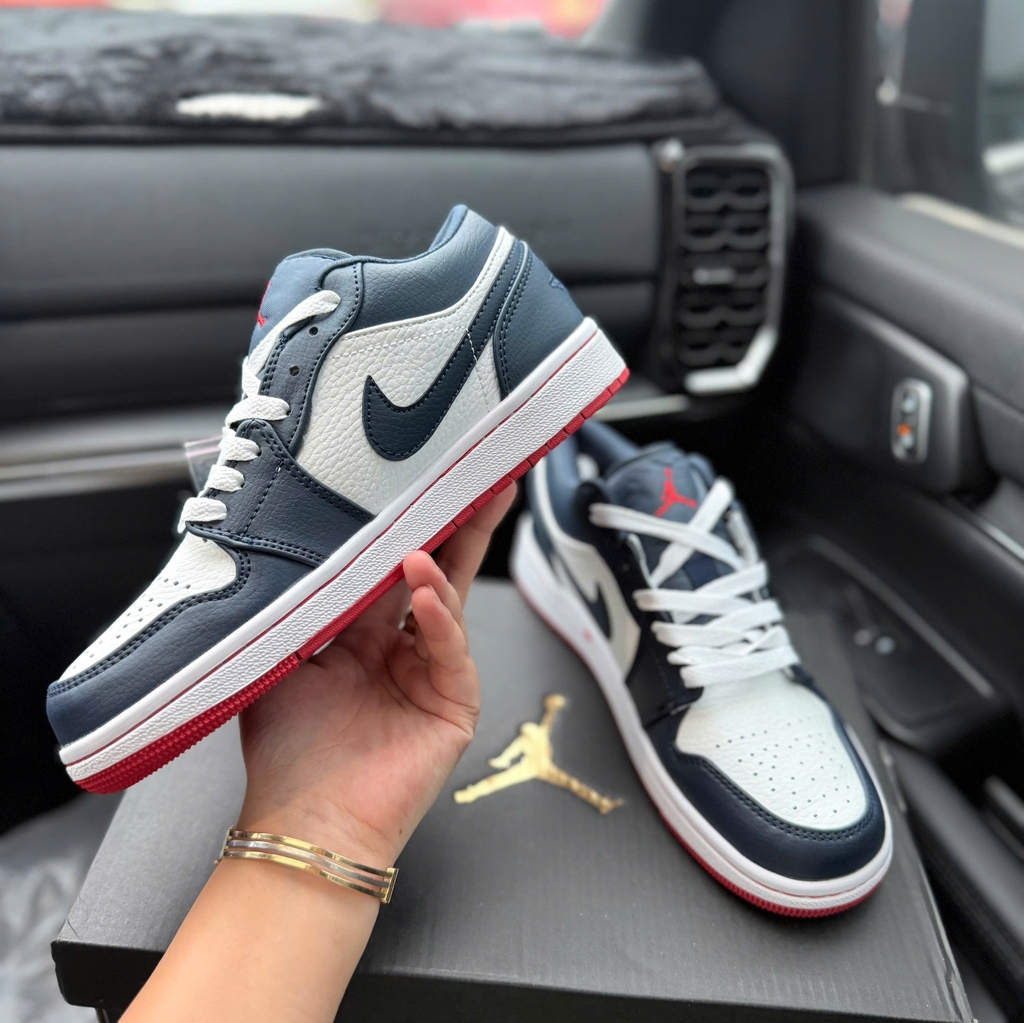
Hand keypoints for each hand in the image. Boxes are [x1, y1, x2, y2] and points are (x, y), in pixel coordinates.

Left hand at [235, 485, 516, 865]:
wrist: (306, 822)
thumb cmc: (288, 752)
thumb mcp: (282, 661)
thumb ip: (302, 607)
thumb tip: (306, 547)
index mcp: (358, 635)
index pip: (387, 567)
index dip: (404, 526)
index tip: (416, 481)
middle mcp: (396, 648)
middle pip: (435, 570)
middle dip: (458, 523)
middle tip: (479, 475)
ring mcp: (428, 673)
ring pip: (449, 602)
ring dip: (445, 563)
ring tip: (436, 532)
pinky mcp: (453, 703)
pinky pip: (451, 651)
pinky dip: (441, 620)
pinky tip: (428, 594)